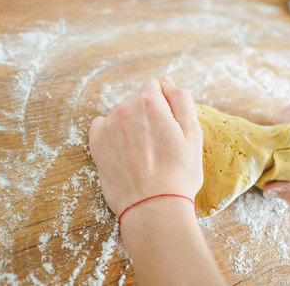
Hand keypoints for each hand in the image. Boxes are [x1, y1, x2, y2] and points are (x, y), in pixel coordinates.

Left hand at [88, 76, 202, 215]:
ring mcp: (108, 126)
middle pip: (138, 100)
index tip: (169, 126)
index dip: (165, 105)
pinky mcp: (96, 143)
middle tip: (159, 144)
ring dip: (132, 125)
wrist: (153, 208)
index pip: (155, 87)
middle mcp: (125, 108)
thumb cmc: (178, 174)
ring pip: (122, 114)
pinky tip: (124, 152)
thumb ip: (181, 100)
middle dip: (149, 114)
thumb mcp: (193, 134)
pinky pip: (102, 125)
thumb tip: (167, 81)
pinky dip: (112, 133)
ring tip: (143, 153)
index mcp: (150, 103)